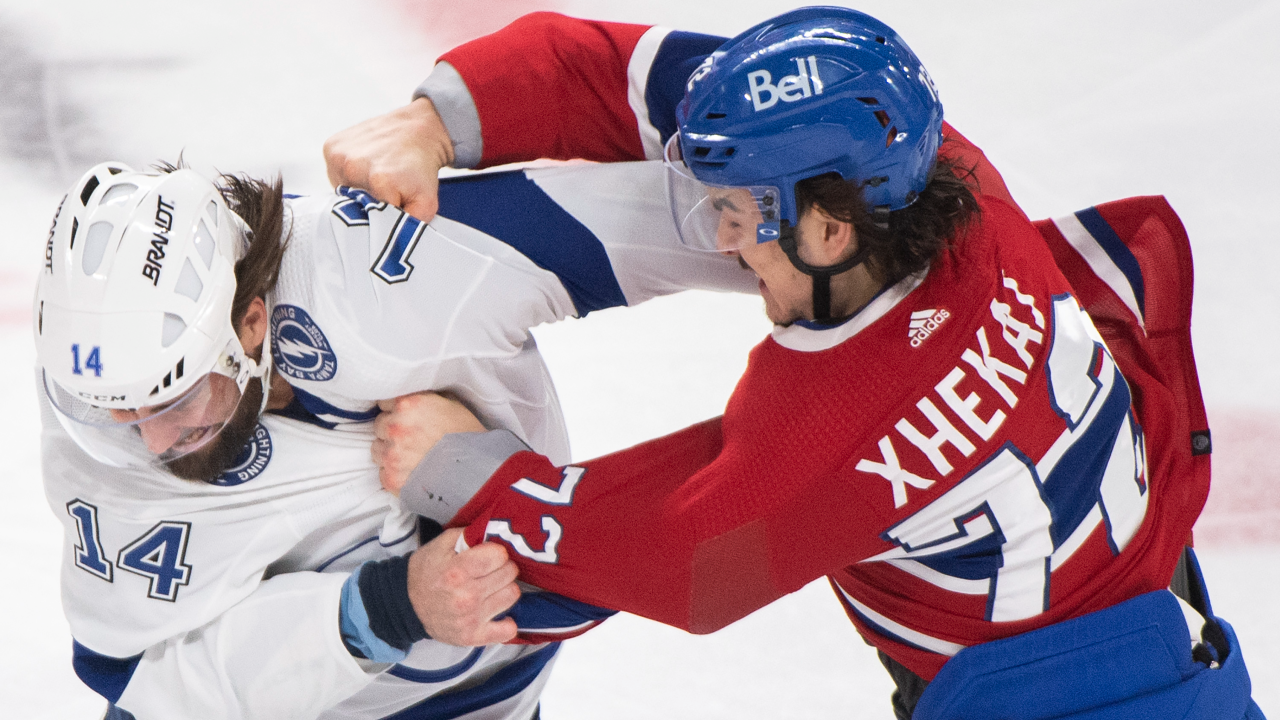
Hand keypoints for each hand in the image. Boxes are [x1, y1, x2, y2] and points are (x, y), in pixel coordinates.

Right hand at [324, 96, 452, 221]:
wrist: (418, 130)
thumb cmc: (421, 167)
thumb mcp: (426, 203)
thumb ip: (410, 228)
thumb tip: (391, 244)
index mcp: (379, 181)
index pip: (371, 218)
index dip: (382, 216)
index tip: (393, 204)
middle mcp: (354, 166)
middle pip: (353, 204)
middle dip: (369, 203)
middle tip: (387, 188)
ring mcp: (339, 155)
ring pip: (342, 190)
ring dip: (357, 189)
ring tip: (376, 176)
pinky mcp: (331, 147)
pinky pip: (334, 174)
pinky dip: (348, 174)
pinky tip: (366, 165)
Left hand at [372, 392, 484, 494]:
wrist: (477, 470)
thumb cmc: (468, 435)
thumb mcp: (450, 403)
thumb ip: (424, 399)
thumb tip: (412, 399)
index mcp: (407, 405)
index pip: (384, 403)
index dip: (396, 410)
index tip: (406, 417)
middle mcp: (395, 427)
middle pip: (379, 425)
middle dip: (392, 430)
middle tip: (412, 437)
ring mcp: (391, 455)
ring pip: (377, 449)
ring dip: (390, 451)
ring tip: (412, 456)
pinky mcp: (391, 478)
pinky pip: (382, 472)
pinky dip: (394, 472)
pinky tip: (412, 471)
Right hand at [408, 528, 519, 645]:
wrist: (407, 605)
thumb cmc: (425, 573)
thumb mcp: (439, 546)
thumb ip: (466, 535)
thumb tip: (491, 532)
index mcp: (457, 571)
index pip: (500, 555)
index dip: (496, 552)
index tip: (489, 555)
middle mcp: (466, 596)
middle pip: (509, 573)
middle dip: (502, 567)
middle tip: (490, 571)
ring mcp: (471, 619)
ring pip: (512, 595)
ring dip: (505, 589)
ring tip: (491, 588)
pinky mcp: (473, 637)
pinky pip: (507, 630)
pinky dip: (507, 622)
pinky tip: (496, 612)